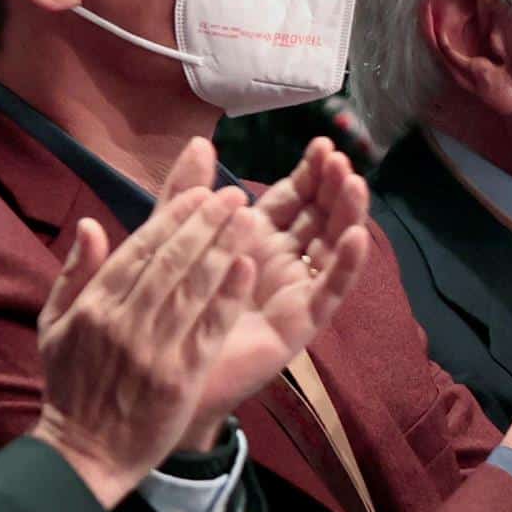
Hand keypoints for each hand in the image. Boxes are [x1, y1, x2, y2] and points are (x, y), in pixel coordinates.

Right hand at [31, 185, 259, 507]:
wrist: (85, 455)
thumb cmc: (70, 387)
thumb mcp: (55, 326)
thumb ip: (74, 274)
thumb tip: (91, 224)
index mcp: (94, 306)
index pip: (140, 249)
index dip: (173, 217)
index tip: (199, 193)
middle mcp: (124, 323)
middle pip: (171, 261)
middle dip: (205, 222)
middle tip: (233, 195)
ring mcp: (155, 350)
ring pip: (194, 287)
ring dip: (223, 247)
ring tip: (247, 217)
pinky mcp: (181, 377)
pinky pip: (210, 328)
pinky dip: (229, 296)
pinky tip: (247, 266)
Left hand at [159, 137, 371, 438]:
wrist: (156, 370)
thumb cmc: (165, 307)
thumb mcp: (175, 238)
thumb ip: (187, 192)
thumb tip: (201, 141)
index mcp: (256, 239)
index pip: (293, 198)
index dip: (309, 172)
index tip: (321, 144)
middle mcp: (281, 263)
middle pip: (319, 218)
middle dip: (332, 187)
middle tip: (339, 158)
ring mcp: (293, 293)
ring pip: (330, 249)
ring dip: (346, 216)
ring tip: (354, 184)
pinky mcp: (297, 326)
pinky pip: (328, 294)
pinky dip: (345, 266)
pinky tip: (356, 237)